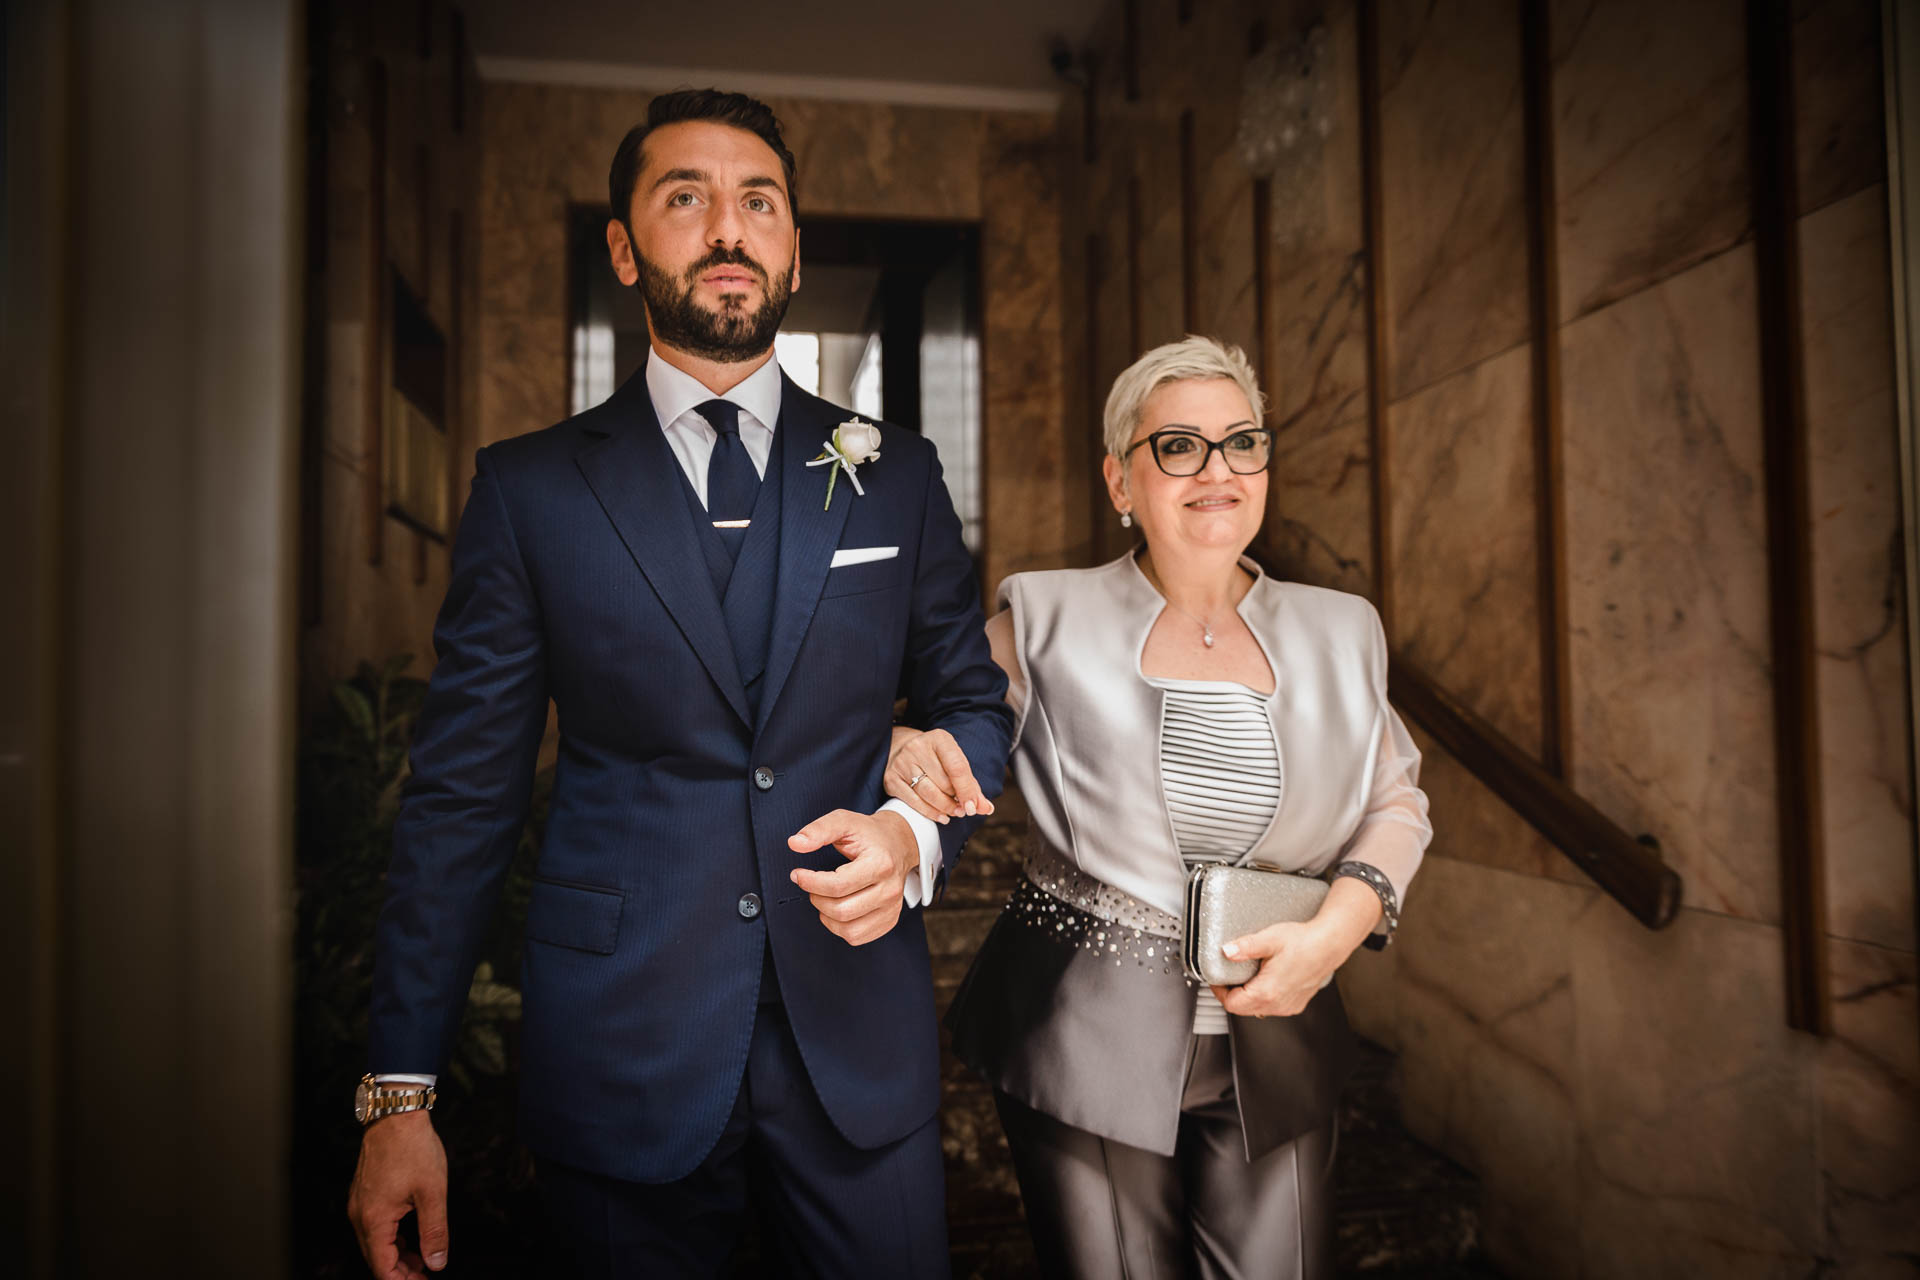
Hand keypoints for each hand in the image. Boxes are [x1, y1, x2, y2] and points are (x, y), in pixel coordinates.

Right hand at [347, 1110, 448, 1277]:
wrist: (396, 1113)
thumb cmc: (413, 1147)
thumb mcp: (432, 1192)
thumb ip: (435, 1231)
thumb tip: (436, 1262)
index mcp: (374, 1220)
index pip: (382, 1268)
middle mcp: (360, 1216)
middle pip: (376, 1258)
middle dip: (401, 1272)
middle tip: (427, 1275)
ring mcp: (360, 1204)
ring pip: (375, 1244)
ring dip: (397, 1256)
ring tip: (423, 1261)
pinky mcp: (365, 1194)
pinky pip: (374, 1227)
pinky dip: (392, 1239)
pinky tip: (410, 1239)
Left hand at [788, 809, 917, 944]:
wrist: (898, 843)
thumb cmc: (869, 834)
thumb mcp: (844, 821)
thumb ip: (818, 830)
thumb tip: (795, 843)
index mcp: (880, 864)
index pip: (837, 885)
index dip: (810, 882)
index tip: (797, 874)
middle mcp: (890, 889)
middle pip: (841, 910)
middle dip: (816, 899)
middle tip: (811, 885)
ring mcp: (892, 908)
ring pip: (849, 930)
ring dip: (826, 916)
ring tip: (824, 898)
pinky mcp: (889, 920)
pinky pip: (857, 937)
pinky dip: (840, 927)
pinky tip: (838, 908)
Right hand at [882, 726, 993, 824]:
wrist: (900, 749)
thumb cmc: (935, 758)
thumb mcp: (954, 762)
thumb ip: (971, 785)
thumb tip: (986, 808)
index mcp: (939, 738)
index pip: (957, 767)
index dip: (967, 790)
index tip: (974, 807)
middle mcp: (917, 747)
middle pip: (943, 783)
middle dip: (956, 801)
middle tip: (964, 809)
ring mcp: (902, 763)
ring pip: (928, 793)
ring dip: (945, 808)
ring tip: (954, 812)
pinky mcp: (891, 779)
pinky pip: (913, 802)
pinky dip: (930, 813)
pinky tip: (942, 816)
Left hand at [1210, 921, 1344, 1018]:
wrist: (1330, 944)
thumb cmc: (1304, 942)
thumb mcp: (1269, 939)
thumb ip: (1245, 946)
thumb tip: (1226, 951)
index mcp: (1267, 992)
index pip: (1231, 1004)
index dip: (1219, 991)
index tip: (1218, 979)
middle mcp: (1278, 1004)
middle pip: (1242, 1009)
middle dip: (1232, 994)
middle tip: (1229, 976)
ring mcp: (1288, 1006)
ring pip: (1257, 1009)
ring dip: (1248, 996)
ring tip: (1247, 976)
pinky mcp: (1296, 1004)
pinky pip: (1272, 1007)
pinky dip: (1264, 997)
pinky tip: (1266, 980)